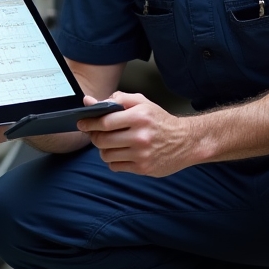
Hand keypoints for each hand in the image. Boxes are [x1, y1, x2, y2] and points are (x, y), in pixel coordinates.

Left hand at [76, 90, 207, 176]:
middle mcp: (140, 136)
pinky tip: (121, 153)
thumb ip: (116, 99)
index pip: (104, 122)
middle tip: (96, 134)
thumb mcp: (142, 103)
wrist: (186, 141)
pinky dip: (113, 161)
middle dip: (95, 136)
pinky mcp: (143, 169)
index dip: (89, 123)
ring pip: (106, 155)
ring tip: (111, 143)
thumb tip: (89, 101)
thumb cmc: (160, 121)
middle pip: (102, 140)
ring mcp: (142, 154)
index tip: (82, 123)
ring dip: (104, 149)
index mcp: (139, 116)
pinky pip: (115, 167)